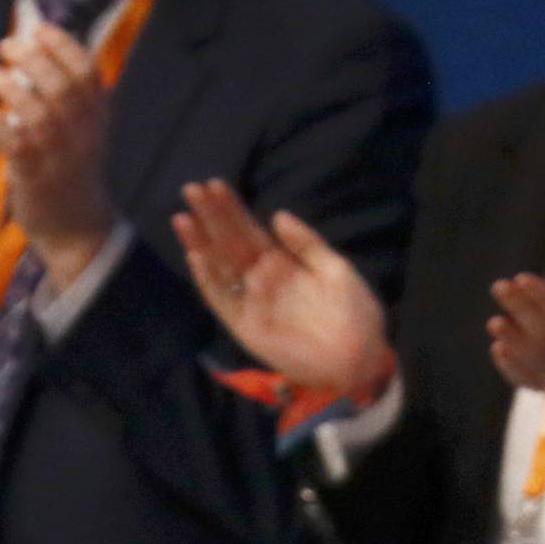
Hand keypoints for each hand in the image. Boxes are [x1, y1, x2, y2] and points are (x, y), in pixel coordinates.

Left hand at [0, 22, 113, 291]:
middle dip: (30, 59)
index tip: (38, 30)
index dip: (63, 46)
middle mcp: (84, 135)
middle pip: (61, 87)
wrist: (78, 230)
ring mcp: (60, 158)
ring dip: (7, 86)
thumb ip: (68, 93)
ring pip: (36, 113)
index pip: (88, 73)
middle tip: (3, 47)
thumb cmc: (71, 170)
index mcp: (98, 118)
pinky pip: (13, 143)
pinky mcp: (35, 178)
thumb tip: (35, 43)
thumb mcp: (83, 130)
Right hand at [175, 184, 391, 394]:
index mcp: (282, 263)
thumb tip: (278, 215)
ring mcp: (252, 302)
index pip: (249, 230)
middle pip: (230, 243)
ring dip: (201, 243)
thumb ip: (306, 244)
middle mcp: (262, 279)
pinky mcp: (247, 327)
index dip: (232, 208)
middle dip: (211, 217)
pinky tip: (197, 256)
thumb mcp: (336, 270)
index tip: (215, 184)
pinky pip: (223, 302)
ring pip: (220, 268)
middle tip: (191, 189)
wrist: (361, 359)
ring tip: (183, 218)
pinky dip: (209, 281)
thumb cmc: (355, 315)